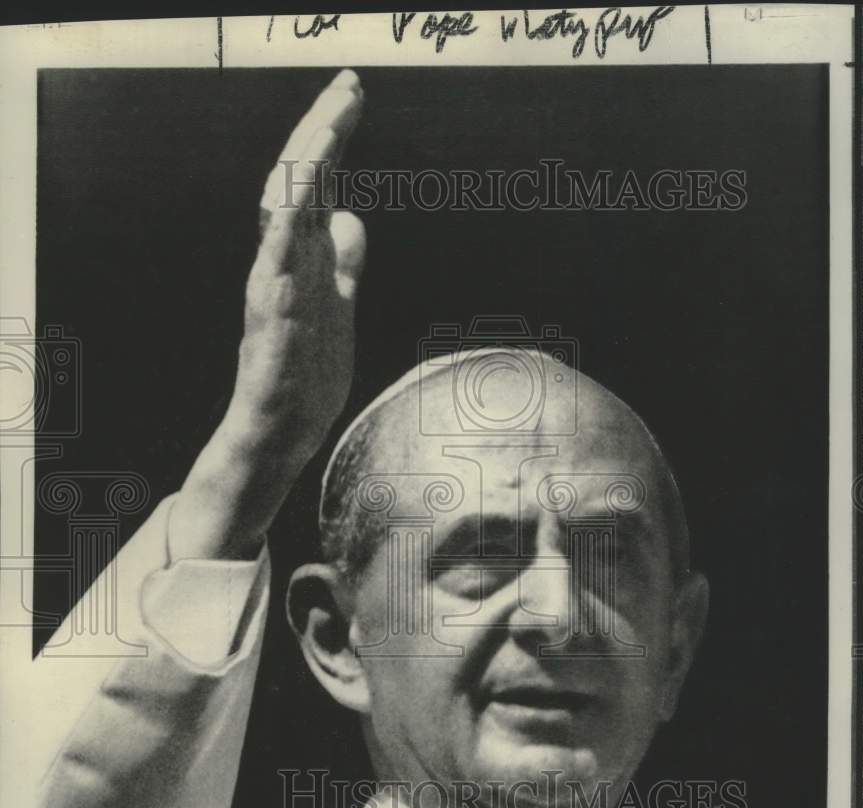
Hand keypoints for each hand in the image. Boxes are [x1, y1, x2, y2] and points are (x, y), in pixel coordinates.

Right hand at [231, 68, 364, 457]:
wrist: (283, 427)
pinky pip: (276, 260)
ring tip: (331, 122)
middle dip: (324, 131)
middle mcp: (285, 258)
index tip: (353, 96)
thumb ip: (343, 262)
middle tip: (349, 87)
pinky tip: (304, 190)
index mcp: (303, 254)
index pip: (316, 182)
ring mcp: (276, 283)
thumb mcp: (339, 303)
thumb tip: (351, 218)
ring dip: (308, 163)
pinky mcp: (273, 314)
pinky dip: (288, 222)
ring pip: (284, 210)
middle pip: (300, 180)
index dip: (334, 137)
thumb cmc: (307, 371)